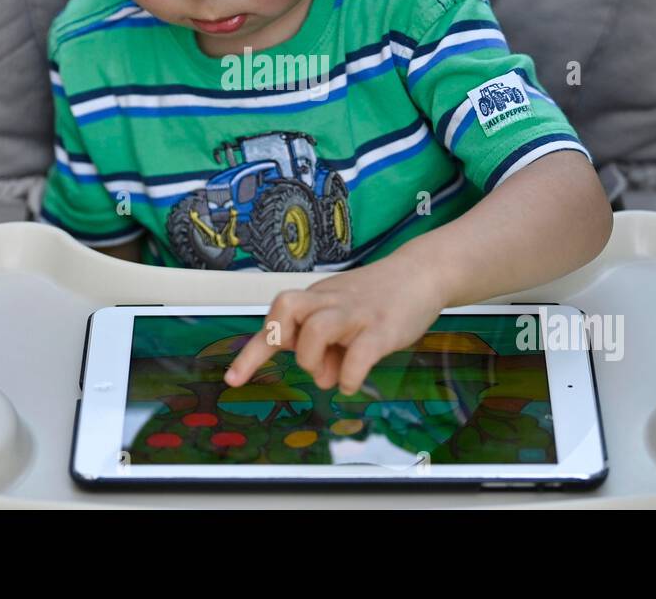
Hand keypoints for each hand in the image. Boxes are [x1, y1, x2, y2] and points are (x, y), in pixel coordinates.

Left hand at [222, 254, 448, 394]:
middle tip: (311, 360)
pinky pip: (359, 354)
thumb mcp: (345, 318)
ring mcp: (356, 313)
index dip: (252, 352)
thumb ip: (328, 348)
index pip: (276, 317)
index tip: (233, 379)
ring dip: (314, 359)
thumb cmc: (379, 298)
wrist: (422, 272)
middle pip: (286, 308)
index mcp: (317, 299)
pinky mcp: (383, 328)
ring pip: (317, 329)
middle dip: (286, 343)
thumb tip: (323, 378)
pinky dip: (350, 377)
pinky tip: (353, 383)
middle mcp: (331, 301)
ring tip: (332, 371)